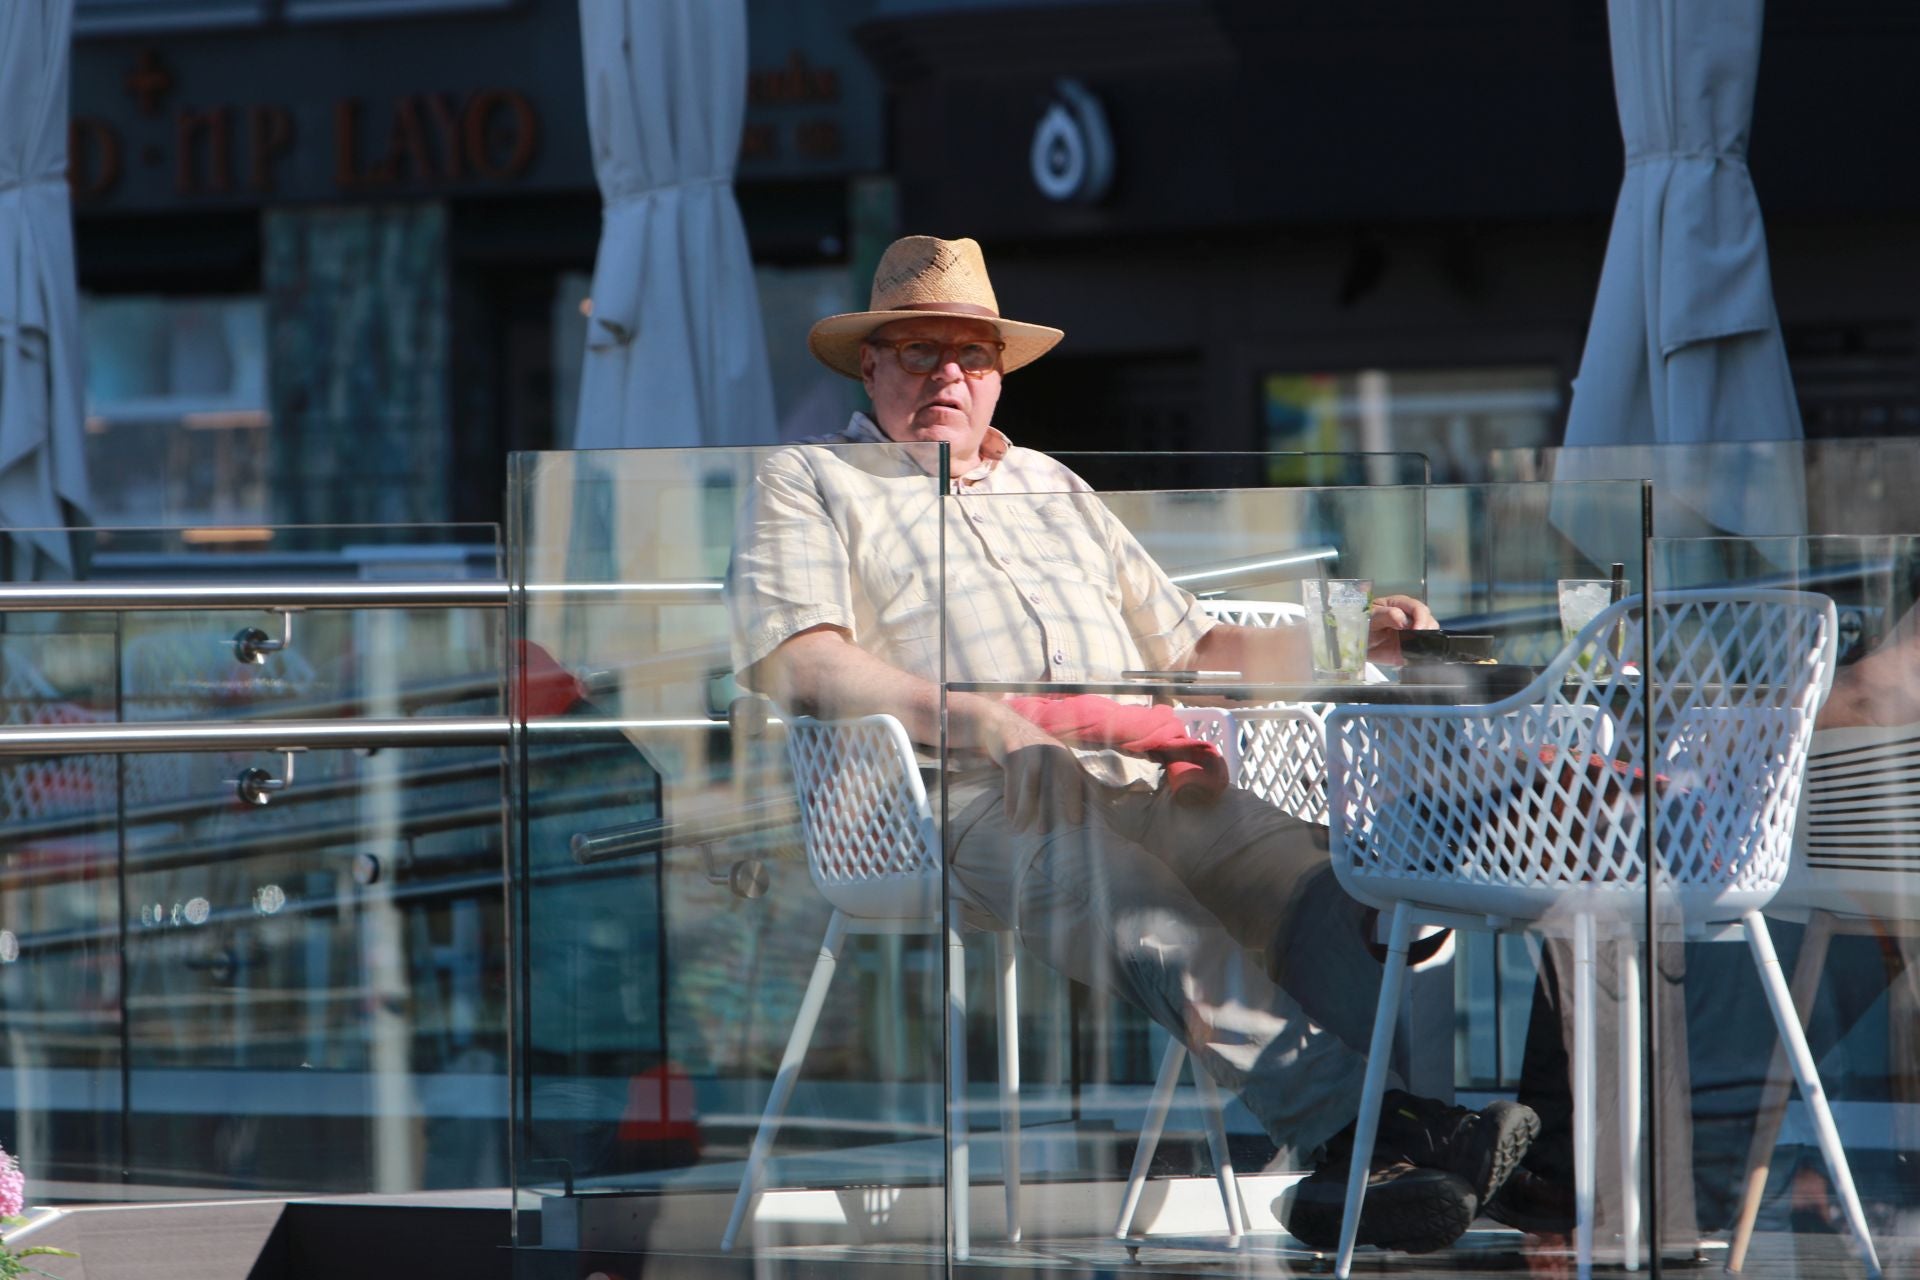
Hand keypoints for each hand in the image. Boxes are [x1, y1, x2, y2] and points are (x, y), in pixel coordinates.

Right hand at [983, 707, 1087, 830]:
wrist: (1002, 723)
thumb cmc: (1031, 749)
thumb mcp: (1052, 755)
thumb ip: (1070, 773)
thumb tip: (1094, 796)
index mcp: (1061, 753)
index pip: (1073, 776)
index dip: (1075, 798)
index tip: (1075, 821)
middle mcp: (1048, 751)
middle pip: (1051, 782)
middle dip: (1048, 807)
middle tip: (1045, 831)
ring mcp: (1028, 750)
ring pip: (1029, 783)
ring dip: (1025, 807)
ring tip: (1021, 827)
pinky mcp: (1010, 751)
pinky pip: (1010, 779)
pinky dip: (1009, 799)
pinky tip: (1009, 816)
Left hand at [1367, 593, 1438, 662]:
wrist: (1354, 643)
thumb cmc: (1361, 624)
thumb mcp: (1370, 617)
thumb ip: (1386, 615)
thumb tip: (1403, 620)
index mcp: (1400, 604)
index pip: (1418, 608)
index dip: (1421, 618)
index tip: (1417, 630)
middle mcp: (1410, 617)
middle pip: (1429, 620)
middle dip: (1427, 630)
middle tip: (1417, 640)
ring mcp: (1412, 633)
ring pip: (1430, 635)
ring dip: (1427, 641)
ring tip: (1414, 647)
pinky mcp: (1411, 647)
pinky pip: (1422, 650)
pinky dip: (1423, 653)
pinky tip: (1415, 655)